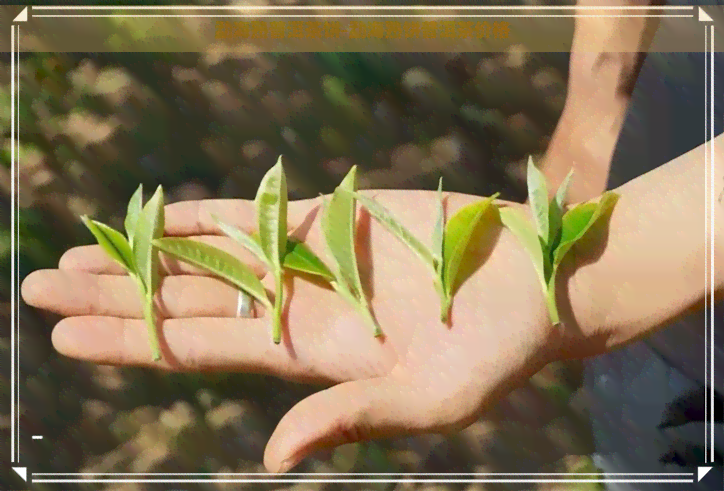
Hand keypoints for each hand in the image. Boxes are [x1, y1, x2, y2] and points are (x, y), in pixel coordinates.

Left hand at [21, 191, 589, 472]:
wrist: (530, 284)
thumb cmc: (492, 352)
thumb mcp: (427, 401)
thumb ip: (349, 418)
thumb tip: (272, 458)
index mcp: (307, 356)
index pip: (200, 351)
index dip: (134, 344)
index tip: (67, 340)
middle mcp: (293, 307)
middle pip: (185, 304)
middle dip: (113, 300)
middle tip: (38, 291)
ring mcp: (307, 259)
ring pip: (206, 256)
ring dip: (142, 255)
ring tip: (74, 256)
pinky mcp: (332, 218)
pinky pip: (253, 213)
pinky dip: (201, 214)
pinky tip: (153, 215)